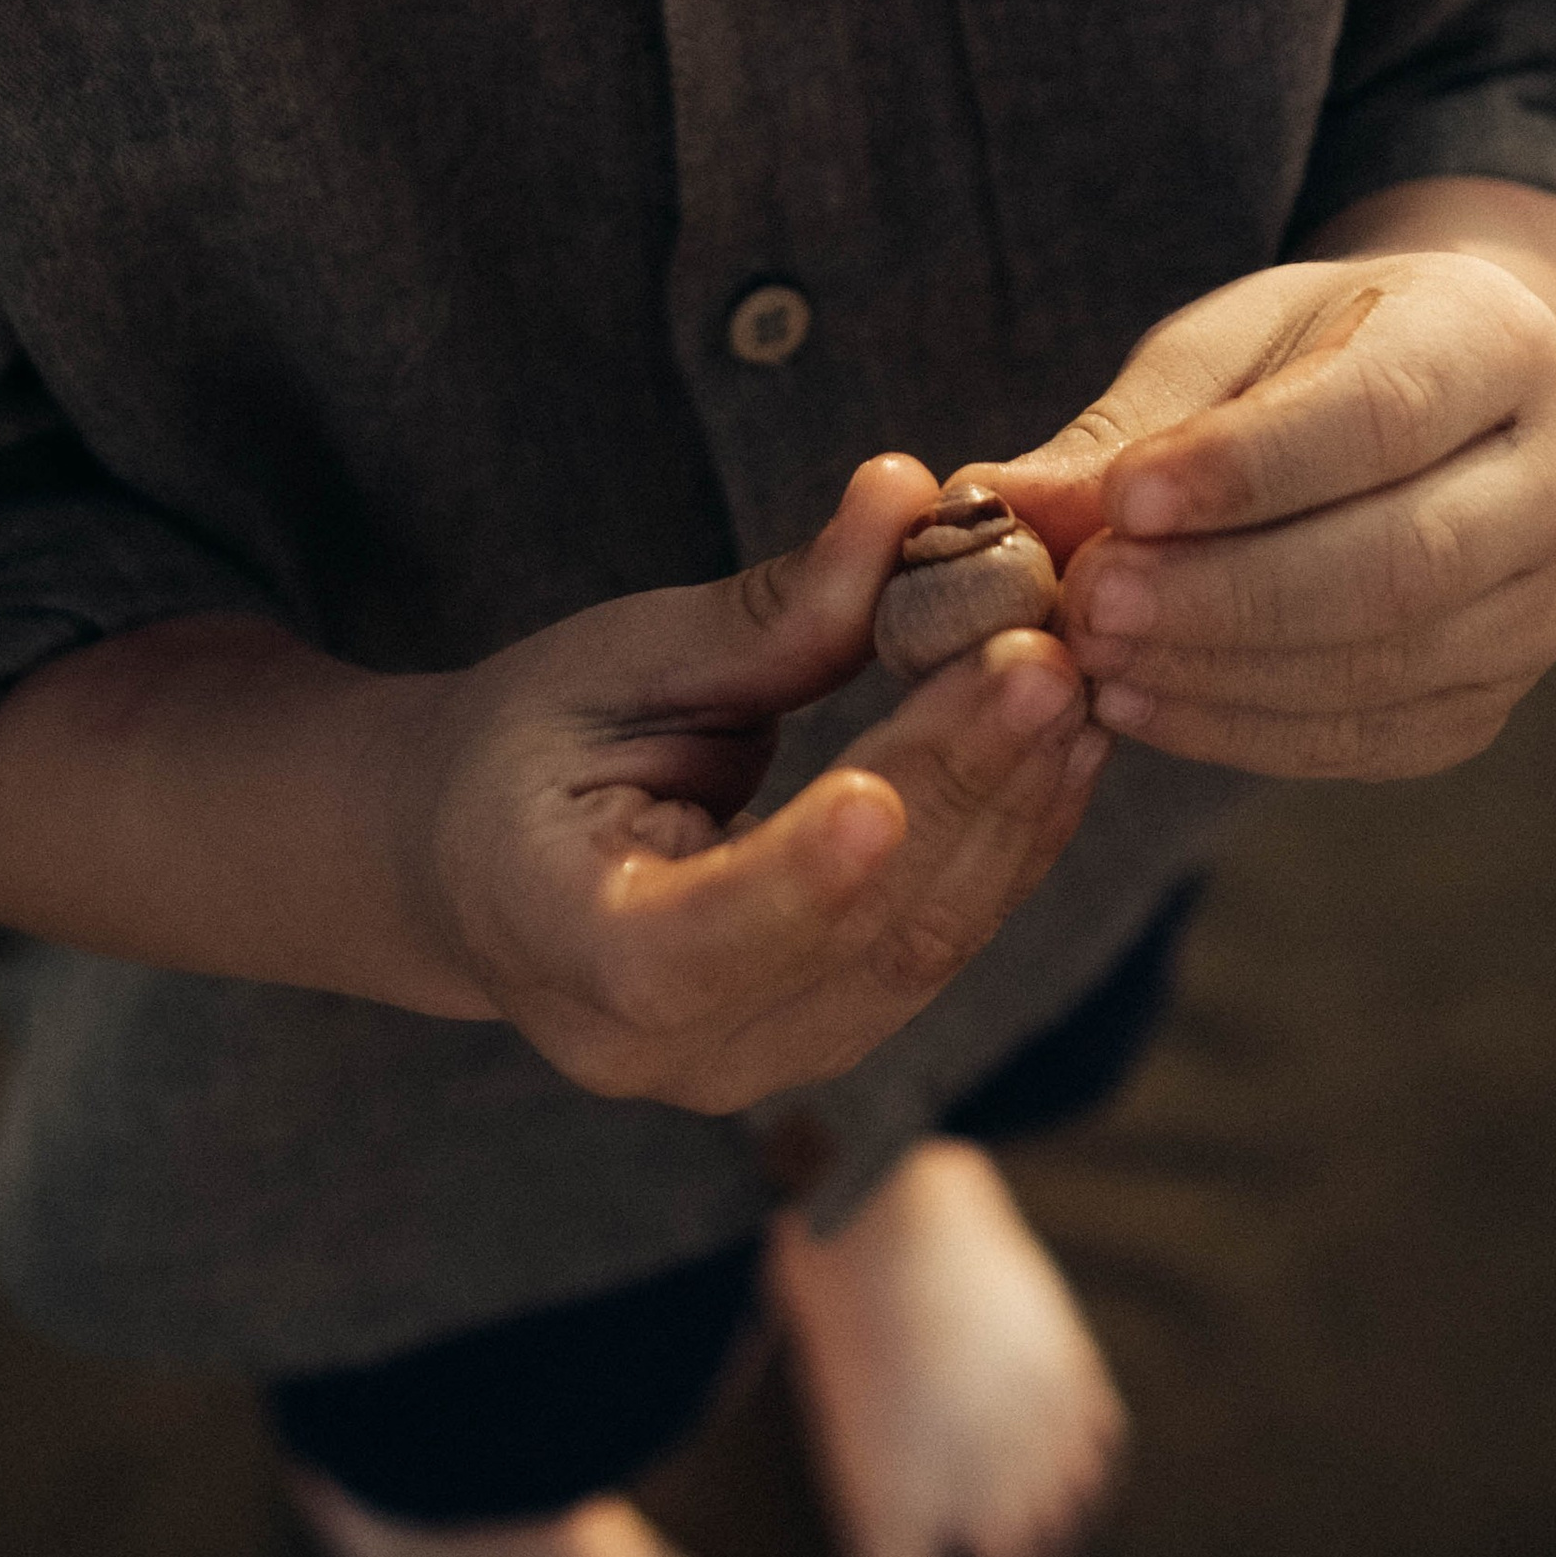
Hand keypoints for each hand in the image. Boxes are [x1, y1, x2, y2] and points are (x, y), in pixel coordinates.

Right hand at [403, 458, 1107, 1113]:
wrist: (484, 859)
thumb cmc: (531, 743)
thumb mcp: (618, 663)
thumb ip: (767, 612)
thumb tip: (906, 494)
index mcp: (563, 946)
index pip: (680, 952)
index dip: (790, 886)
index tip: (877, 794)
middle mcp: (662, 1049)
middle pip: (846, 938)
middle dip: (956, 788)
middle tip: (1037, 656)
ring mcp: (759, 1062)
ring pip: (921, 951)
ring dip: (1013, 810)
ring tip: (1071, 680)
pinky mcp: (834, 1035)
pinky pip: (942, 946)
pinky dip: (1012, 839)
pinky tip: (1061, 742)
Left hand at [999, 248, 1555, 780]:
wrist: (1426, 411)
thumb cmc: (1308, 356)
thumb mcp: (1221, 347)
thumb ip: (1126, 426)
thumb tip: (997, 503)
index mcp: (1501, 341)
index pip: (1383, 414)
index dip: (1248, 470)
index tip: (1124, 502)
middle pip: (1400, 561)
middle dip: (1226, 595)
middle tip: (1087, 604)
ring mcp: (1541, 605)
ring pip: (1389, 663)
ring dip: (1222, 674)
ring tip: (1093, 659)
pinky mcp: (1491, 698)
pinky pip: (1373, 738)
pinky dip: (1245, 731)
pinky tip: (1142, 707)